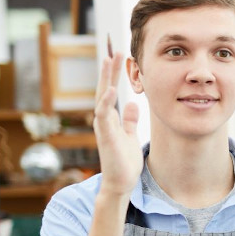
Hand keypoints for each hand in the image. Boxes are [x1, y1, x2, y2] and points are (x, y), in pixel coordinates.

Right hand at [93, 51, 142, 199]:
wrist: (121, 183)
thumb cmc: (124, 161)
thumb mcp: (130, 136)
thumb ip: (129, 120)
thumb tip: (133, 104)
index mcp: (110, 119)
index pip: (109, 91)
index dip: (113, 75)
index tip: (118, 58)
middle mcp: (104, 120)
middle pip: (104, 89)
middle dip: (108, 71)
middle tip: (114, 51)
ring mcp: (103, 127)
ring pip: (101, 98)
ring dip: (105, 79)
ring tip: (108, 61)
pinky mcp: (106, 137)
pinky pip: (104, 116)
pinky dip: (106, 102)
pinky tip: (110, 89)